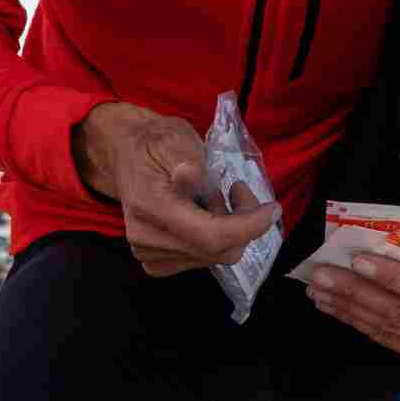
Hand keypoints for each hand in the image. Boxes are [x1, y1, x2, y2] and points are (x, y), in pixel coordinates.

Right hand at [74, 102, 279, 277]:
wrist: (127, 155)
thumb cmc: (156, 143)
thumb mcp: (175, 138)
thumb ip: (187, 158)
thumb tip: (192, 175)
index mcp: (148, 206)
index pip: (209, 235)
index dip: (248, 227)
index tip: (272, 208)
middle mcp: (145, 239)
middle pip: (217, 251)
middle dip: (242, 223)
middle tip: (238, 190)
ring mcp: (148, 254)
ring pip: (214, 257)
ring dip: (227, 229)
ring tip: (214, 198)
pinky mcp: (156, 262)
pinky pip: (202, 260)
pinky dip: (215, 239)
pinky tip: (204, 215)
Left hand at [302, 246, 399, 371]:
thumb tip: (392, 236)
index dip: (391, 279)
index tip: (357, 259)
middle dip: (356, 294)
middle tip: (321, 274)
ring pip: (394, 333)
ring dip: (351, 311)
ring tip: (320, 291)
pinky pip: (397, 343)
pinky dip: (365, 324)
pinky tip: (341, 309)